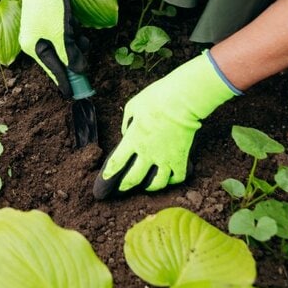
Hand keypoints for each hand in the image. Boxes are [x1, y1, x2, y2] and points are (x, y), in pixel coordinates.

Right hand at [19, 0, 87, 97]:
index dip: (64, 81)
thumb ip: (70, 53)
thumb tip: (79, 70)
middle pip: (60, 57)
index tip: (72, 94)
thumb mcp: (62, 33)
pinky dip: (71, 31)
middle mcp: (35, 41)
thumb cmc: (49, 7)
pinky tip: (72, 22)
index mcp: (33, 47)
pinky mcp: (49, 21)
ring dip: (74, 40)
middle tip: (83, 50)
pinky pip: (64, 34)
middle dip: (73, 53)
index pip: (52, 69)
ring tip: (76, 30)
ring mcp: (42, 31)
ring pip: (64, 45)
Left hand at [93, 51, 238, 197]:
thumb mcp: (133, 106)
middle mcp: (147, 153)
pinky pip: (178, 177)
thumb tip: (126, 132)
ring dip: (150, 187)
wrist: (181, 100)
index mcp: (133, 140)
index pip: (116, 162)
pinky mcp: (180, 158)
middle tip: (122, 188)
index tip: (106, 178)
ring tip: (147, 186)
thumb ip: (127, 122)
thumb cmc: (155, 98)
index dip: (109, 173)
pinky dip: (173, 180)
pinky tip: (170, 178)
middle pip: (133, 178)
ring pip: (156, 183)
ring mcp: (165, 158)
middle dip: (125, 186)